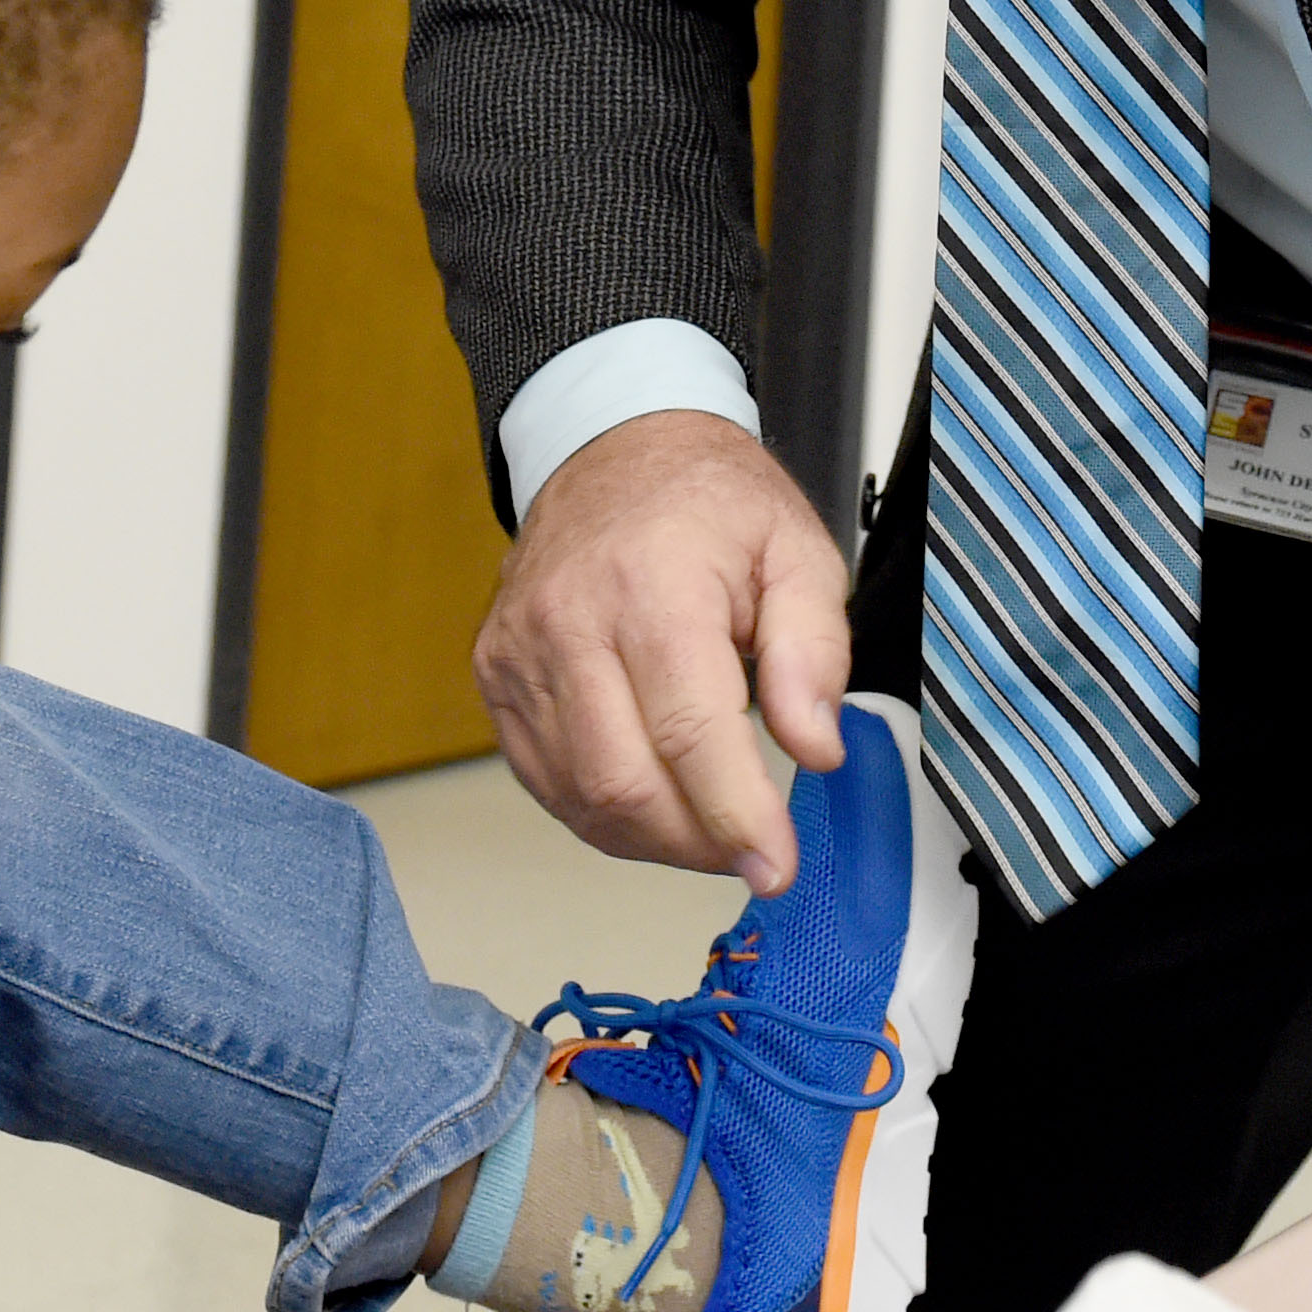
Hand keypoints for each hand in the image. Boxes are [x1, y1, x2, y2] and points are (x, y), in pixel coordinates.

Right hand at [475, 411, 847, 892]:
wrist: (613, 446)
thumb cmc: (707, 499)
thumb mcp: (798, 548)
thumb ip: (816, 651)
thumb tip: (814, 748)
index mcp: (653, 586)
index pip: (690, 734)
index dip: (736, 817)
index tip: (777, 865)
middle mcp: (570, 621)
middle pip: (624, 784)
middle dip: (697, 842)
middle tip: (751, 847)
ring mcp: (520, 652)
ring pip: (580, 797)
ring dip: (654, 837)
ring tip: (710, 818)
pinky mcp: (495, 674)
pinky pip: (545, 779)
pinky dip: (604, 811)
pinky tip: (654, 795)